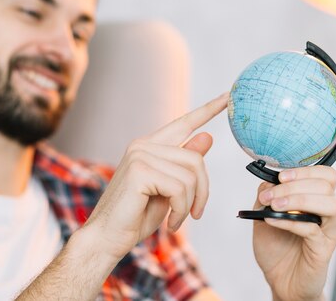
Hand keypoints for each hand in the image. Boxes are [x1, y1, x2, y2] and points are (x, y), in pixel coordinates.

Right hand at [84, 92, 228, 261]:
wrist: (107, 239)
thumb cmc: (135, 217)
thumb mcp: (169, 189)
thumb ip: (185, 164)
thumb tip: (207, 137)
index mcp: (149, 146)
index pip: (184, 122)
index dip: (209, 109)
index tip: (228, 96)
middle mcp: (143, 145)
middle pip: (196, 158)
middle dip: (203, 190)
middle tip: (196, 213)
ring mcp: (139, 155)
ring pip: (191, 175)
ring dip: (190, 204)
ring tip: (177, 219)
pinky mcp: (139, 171)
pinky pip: (180, 188)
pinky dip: (181, 210)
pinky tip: (170, 222)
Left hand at [252, 166, 335, 300]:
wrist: (280, 278)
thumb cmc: (276, 246)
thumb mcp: (263, 214)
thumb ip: (267, 195)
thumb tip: (269, 181)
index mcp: (317, 199)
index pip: (325, 174)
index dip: (305, 171)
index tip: (281, 176)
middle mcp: (327, 212)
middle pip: (326, 186)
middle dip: (295, 186)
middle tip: (271, 196)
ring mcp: (328, 230)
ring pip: (330, 204)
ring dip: (299, 200)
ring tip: (276, 206)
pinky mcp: (324, 249)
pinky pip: (313, 229)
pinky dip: (291, 222)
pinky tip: (274, 221)